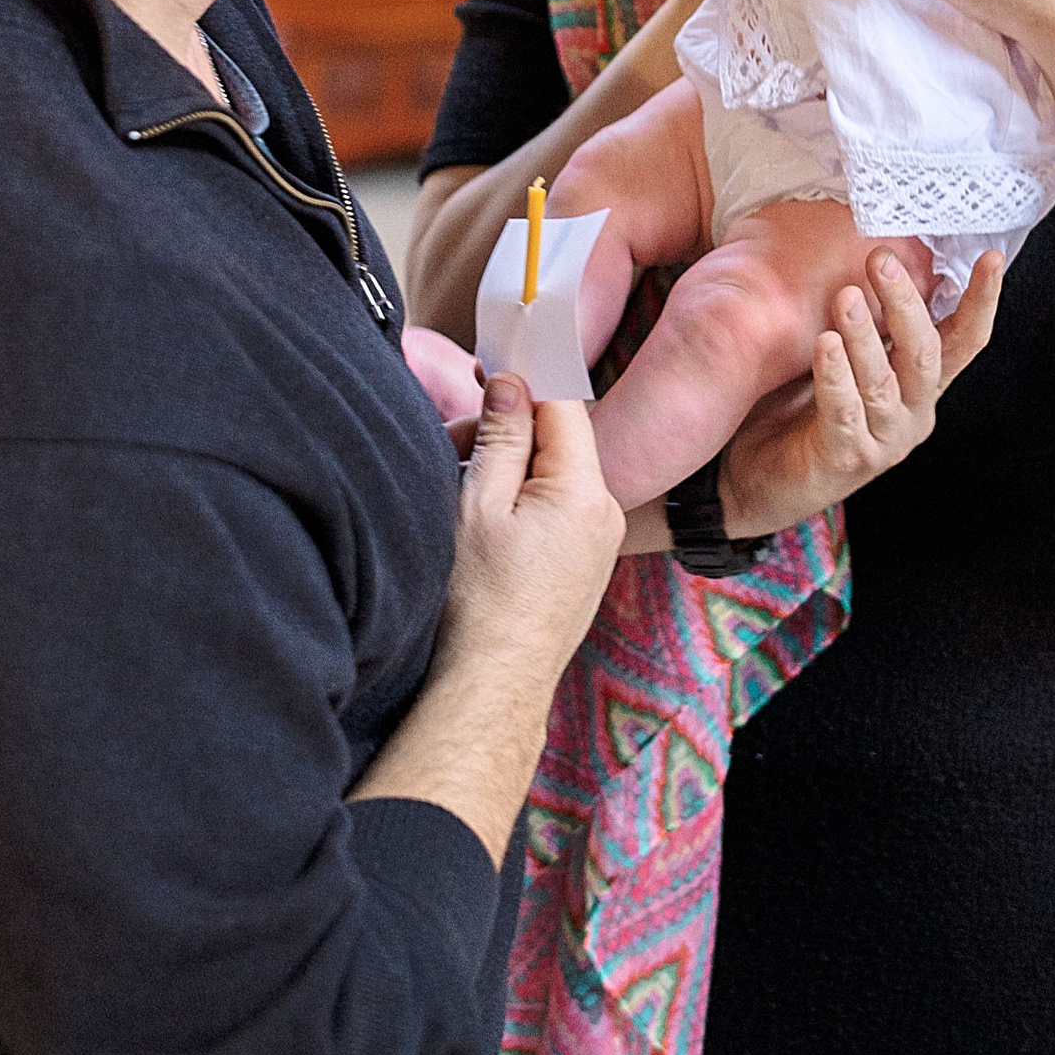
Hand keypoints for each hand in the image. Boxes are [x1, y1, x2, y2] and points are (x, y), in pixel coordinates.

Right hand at [442, 377, 625, 679]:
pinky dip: (521, 502)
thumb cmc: (476, 600)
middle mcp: (605, 513)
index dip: (523, 380)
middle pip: (558, 440)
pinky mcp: (585, 567)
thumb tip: (511, 381)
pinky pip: (557, 511)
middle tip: (449, 445)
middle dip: (506, 432)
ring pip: (554, 476)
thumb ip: (502, 435)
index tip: (484, 368)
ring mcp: (599, 543)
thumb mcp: (477, 503)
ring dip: (509, 468)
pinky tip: (481, 522)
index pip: (563, 404)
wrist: (490, 686)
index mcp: (583, 492)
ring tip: (458, 490)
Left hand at [717, 248, 1003, 540]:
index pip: (964, 340)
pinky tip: (825, 344)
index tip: (992, 257)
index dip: (982, 301)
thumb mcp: (845, 356)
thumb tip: (876, 252)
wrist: (757, 475)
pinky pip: (844, 413)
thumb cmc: (800, 404)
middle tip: (882, 259)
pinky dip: (835, 378)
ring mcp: (883, 440)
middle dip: (905, 303)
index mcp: (920, 384)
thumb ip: (869, 321)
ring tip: (846, 296)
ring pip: (882, 382)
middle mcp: (912, 413)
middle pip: (924, 353)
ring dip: (865, 336)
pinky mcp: (845, 459)